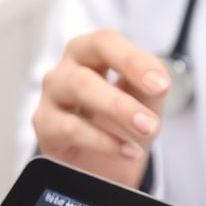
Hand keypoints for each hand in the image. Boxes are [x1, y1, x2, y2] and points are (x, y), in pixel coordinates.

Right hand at [33, 29, 169, 187]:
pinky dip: (103, 142)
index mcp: (91, 54)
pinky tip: (127, 152)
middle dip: (123, 99)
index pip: (105, 42)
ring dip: (116, 111)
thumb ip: (151, 86)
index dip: (133, 60)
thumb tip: (158, 79)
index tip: (161, 86)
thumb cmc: (120, 122)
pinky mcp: (44, 125)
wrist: (103, 162)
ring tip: (145, 132)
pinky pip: (70, 129)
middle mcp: (66, 69)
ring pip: (77, 89)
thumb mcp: (144, 101)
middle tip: (152, 123)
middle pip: (86, 71)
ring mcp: (51, 96)